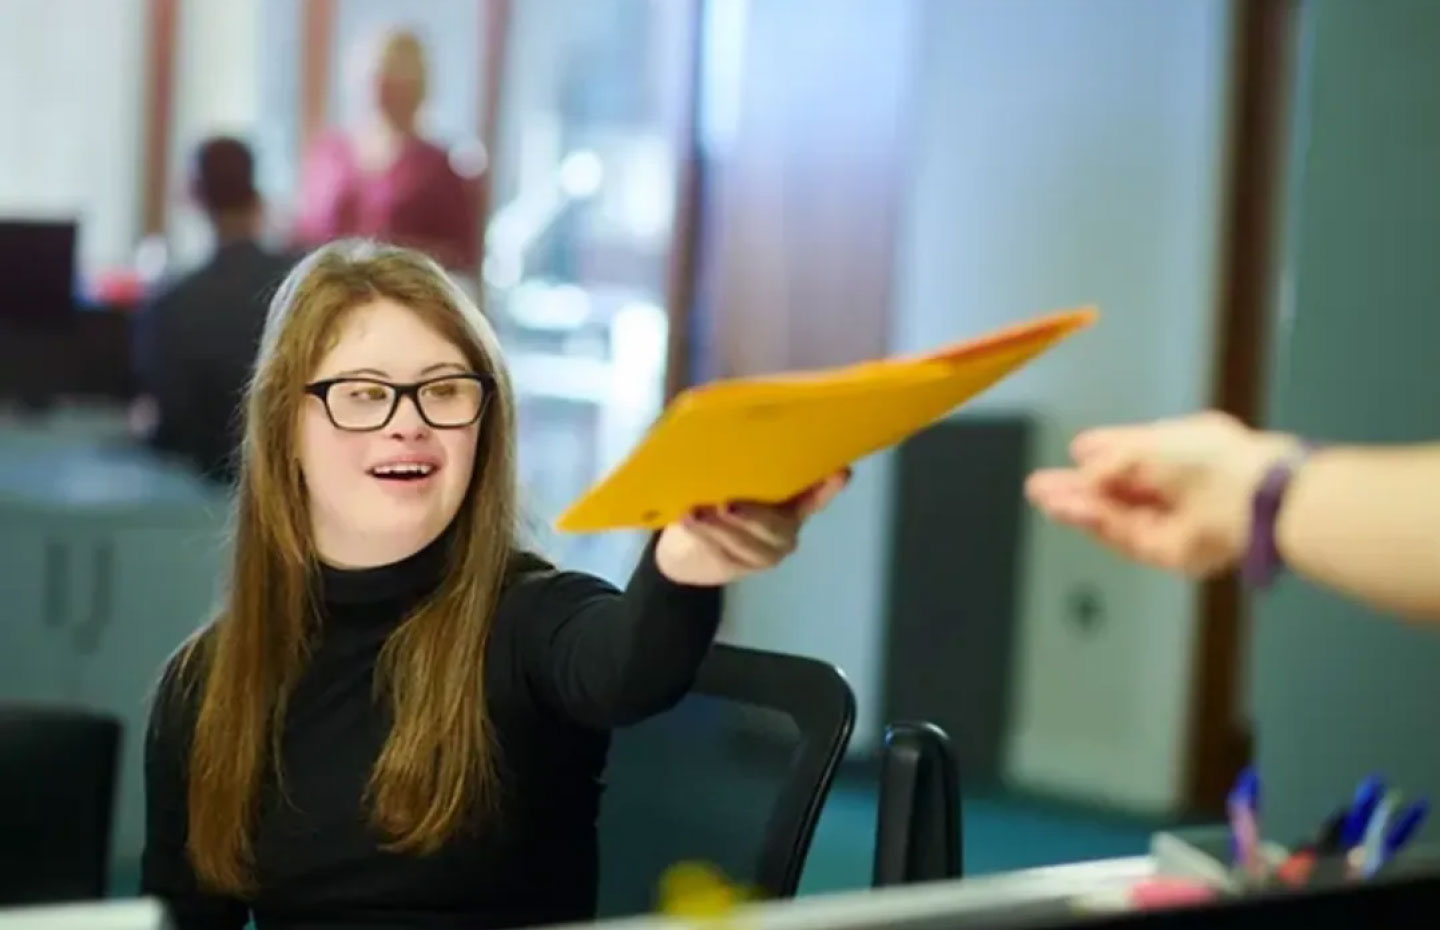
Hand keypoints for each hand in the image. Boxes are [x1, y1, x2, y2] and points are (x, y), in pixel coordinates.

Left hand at [654, 470, 850, 585]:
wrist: (693, 548)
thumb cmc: (718, 497)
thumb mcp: (730, 475)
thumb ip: (736, 456)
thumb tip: (722, 413)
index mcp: (792, 500)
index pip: (816, 494)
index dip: (828, 486)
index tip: (841, 473)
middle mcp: (786, 527)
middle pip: (777, 526)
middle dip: (752, 516)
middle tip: (726, 504)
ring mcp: (765, 551)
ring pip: (747, 544)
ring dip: (719, 528)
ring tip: (694, 513)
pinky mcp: (740, 567)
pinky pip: (724, 553)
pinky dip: (705, 536)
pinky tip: (688, 522)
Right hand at [1025, 411, 1300, 576]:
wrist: (1248, 497)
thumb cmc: (1208, 457)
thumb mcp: (1147, 443)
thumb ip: (1108, 457)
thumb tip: (1081, 461)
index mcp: (1177, 452)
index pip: (1130, 455)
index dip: (1098, 455)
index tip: (1071, 454)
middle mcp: (1173, 487)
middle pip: (1116, 491)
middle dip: (1077, 489)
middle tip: (1039, 487)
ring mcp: (1169, 521)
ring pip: (1114, 516)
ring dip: (1078, 507)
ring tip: (1044, 499)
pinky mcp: (1165, 551)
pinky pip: (1123, 536)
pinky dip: (1094, 523)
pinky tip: (1068, 509)